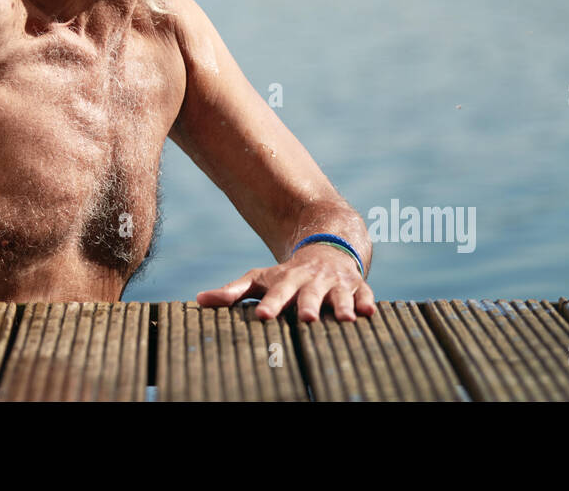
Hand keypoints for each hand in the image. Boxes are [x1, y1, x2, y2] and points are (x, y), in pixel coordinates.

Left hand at [196, 242, 375, 321]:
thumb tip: (199, 300)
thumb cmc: (287, 274)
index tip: (262, 315)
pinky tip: (370, 313)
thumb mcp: (260, 278)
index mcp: (288, 279)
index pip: (276, 293)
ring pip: (339, 296)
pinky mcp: (357, 288)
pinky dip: (367, 303)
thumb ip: (232, 291)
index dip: (270, 304)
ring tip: (346, 320)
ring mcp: (336, 284)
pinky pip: (364, 295)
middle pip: (309, 294)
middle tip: (306, 318)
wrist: (326, 247)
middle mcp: (312, 281)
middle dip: (308, 305)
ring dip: (342, 306)